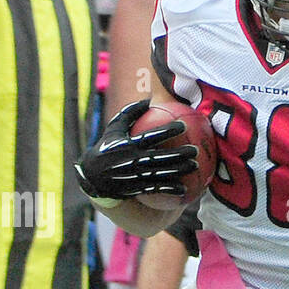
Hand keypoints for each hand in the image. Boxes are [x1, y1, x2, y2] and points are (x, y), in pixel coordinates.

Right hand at [74, 99, 197, 203]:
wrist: (93, 176)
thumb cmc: (107, 146)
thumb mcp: (114, 128)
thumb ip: (130, 113)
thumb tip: (149, 99)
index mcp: (128, 144)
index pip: (151, 136)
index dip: (168, 130)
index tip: (183, 125)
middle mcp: (133, 160)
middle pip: (161, 157)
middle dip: (180, 154)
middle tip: (195, 150)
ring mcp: (136, 176)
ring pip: (162, 174)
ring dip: (179, 171)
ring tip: (194, 166)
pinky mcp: (137, 188)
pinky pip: (156, 189)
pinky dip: (170, 189)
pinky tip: (184, 189)